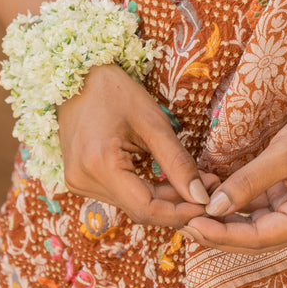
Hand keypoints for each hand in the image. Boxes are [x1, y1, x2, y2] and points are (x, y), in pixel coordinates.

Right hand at [58, 63, 214, 226]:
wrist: (79, 74)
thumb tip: (201, 196)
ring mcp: (77, 181)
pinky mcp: (80, 177)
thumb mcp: (153, 121)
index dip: (180, 212)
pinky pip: (120, 194)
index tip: (209, 204)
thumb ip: (177, 162)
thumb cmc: (116, 91)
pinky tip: (168, 181)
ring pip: (130, 204)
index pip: (145, 208)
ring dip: (163, 199)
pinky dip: (145, 191)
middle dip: (177, 204)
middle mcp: (82, 179)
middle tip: (208, 188)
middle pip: (139, 208)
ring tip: (194, 183)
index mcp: (99, 164)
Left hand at [183, 88, 286, 253]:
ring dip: (224, 219)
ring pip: (253, 223)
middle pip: (254, 236)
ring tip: (190, 212)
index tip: (192, 224)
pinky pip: (258, 205)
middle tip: (182, 223)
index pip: (258, 237)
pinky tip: (212, 196)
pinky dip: (236, 202)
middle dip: (219, 232)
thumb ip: (248, 182)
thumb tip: (213, 207)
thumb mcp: (284, 153)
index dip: (222, 234)